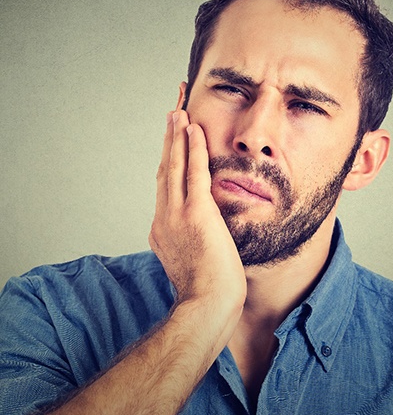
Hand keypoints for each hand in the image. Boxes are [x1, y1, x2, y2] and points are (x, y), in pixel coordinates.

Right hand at [149, 104, 246, 309]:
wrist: (207, 306)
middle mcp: (163, 215)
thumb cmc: (207, 288)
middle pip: (165, 166)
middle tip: (172, 109)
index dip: (168, 156)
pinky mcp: (195, 213)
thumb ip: (188, 239)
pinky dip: (192, 148)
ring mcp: (176, 214)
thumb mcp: (191, 258)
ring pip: (175, 164)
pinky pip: (194, 172)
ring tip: (178, 109)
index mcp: (163, 226)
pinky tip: (193, 128)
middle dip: (169, 136)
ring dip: (176, 134)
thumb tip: (195, 231)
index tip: (172, 137)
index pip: (165, 182)